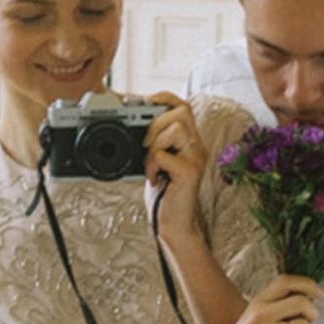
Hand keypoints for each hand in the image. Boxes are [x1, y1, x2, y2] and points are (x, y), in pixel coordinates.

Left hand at [142, 92, 207, 247]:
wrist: (174, 225)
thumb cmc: (163, 196)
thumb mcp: (155, 163)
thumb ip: (151, 143)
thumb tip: (126, 123)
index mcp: (189, 141)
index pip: (181, 105)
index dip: (163, 98)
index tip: (145, 102)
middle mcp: (197, 146)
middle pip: (182, 111)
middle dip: (156, 122)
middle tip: (145, 145)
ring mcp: (196, 158)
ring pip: (176, 128)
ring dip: (155, 143)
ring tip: (151, 164)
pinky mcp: (191, 172)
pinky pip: (165, 154)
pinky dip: (152, 164)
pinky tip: (154, 178)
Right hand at [201, 274, 323, 323]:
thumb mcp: (252, 317)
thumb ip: (275, 307)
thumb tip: (307, 302)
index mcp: (257, 303)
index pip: (286, 282)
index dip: (308, 285)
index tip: (320, 295)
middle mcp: (260, 315)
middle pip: (301, 302)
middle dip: (313, 313)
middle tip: (310, 322)